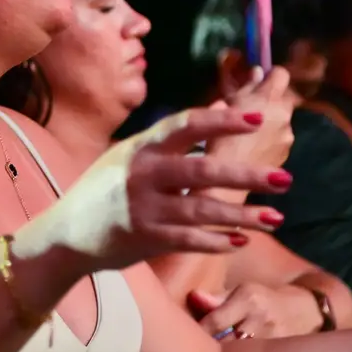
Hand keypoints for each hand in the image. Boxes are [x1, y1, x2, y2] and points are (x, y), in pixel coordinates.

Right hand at [11, 105, 293, 272]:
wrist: (67, 233)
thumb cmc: (104, 189)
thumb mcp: (130, 154)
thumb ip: (173, 138)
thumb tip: (222, 110)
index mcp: (143, 147)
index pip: (187, 126)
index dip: (223, 121)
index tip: (258, 118)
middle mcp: (144, 174)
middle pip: (203, 170)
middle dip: (246, 175)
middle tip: (284, 179)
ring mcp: (145, 207)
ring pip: (202, 210)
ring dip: (242, 215)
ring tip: (275, 218)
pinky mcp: (146, 238)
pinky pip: (189, 239)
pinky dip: (216, 240)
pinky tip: (241, 241)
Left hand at [187, 284, 322, 338]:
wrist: (309, 311)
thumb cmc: (266, 300)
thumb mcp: (244, 292)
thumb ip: (217, 299)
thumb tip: (193, 297)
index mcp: (248, 298)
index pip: (215, 321)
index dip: (197, 335)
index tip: (182, 345)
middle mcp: (261, 318)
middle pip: (226, 342)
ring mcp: (274, 338)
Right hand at [206, 66, 295, 170]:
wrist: (224, 184)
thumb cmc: (217, 139)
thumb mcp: (224, 106)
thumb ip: (246, 87)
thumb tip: (258, 72)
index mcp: (268, 99)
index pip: (281, 74)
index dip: (270, 76)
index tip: (257, 83)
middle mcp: (284, 116)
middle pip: (283, 99)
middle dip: (269, 101)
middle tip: (247, 110)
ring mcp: (287, 137)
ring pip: (282, 121)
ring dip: (271, 122)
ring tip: (249, 134)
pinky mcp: (285, 155)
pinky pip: (279, 139)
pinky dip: (270, 140)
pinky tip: (253, 149)